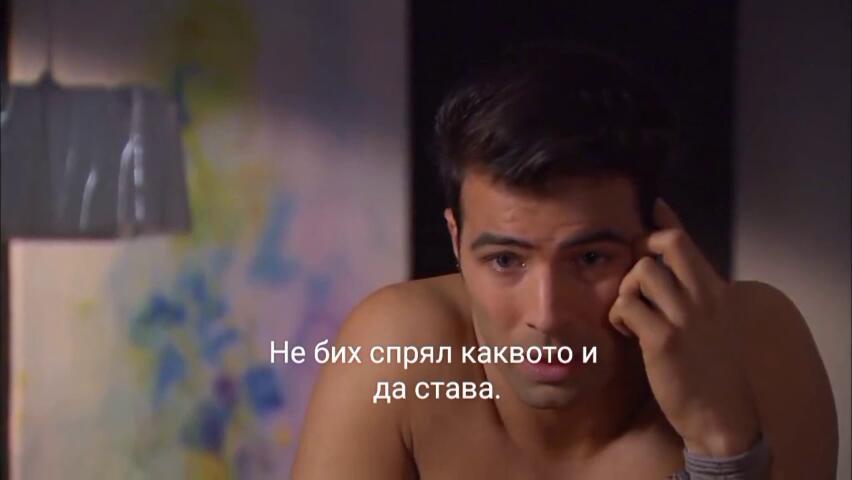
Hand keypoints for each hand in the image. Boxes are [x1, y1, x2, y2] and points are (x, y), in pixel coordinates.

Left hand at [609, 198, 759, 455]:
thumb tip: (665, 262)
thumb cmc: (711, 369)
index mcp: (717, 291)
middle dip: (643, 247)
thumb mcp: (711, 323)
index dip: (664, 218)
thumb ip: (691, 291)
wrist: (722, 416)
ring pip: (642, 271)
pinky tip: (627, 332)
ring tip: (631, 315)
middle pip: (669, 243)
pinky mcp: (664, 340)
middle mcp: (705, 297)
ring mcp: (686, 318)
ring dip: (626, 290)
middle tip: (634, 274)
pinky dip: (619, 316)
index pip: (688, 241)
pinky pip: (628, 306)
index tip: (649, 204)